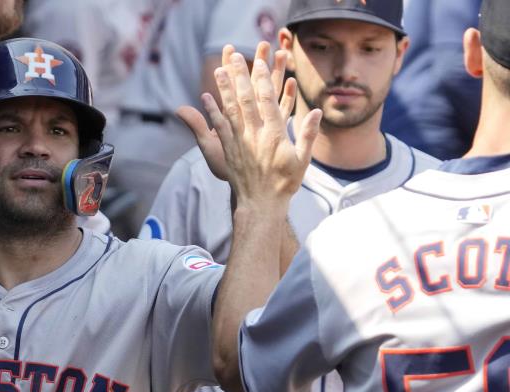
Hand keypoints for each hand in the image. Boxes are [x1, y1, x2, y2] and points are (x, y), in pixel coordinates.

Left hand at [191, 49, 320, 210]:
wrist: (261, 204)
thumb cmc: (285, 183)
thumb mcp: (303, 160)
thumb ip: (308, 135)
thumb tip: (315, 112)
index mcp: (274, 135)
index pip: (267, 101)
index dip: (262, 80)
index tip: (259, 63)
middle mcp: (254, 135)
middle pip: (246, 100)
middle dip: (240, 76)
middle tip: (235, 57)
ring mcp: (239, 142)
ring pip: (230, 110)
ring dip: (223, 89)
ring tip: (218, 70)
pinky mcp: (228, 150)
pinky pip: (219, 127)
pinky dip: (212, 111)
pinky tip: (205, 98)